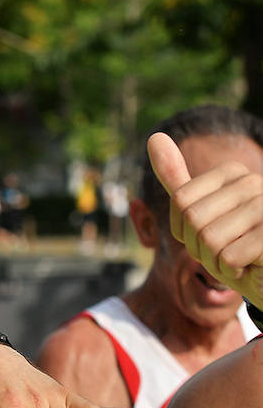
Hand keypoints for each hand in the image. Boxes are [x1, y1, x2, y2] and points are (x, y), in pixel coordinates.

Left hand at [150, 131, 262, 307]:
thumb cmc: (232, 243)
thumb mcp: (200, 209)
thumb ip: (177, 179)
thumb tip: (155, 137)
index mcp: (233, 173)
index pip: (180, 200)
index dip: (182, 229)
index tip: (205, 234)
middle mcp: (253, 183)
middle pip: (193, 219)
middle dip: (198, 246)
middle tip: (223, 249)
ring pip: (209, 239)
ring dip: (215, 260)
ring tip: (237, 257)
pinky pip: (229, 258)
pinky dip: (232, 270)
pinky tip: (249, 265)